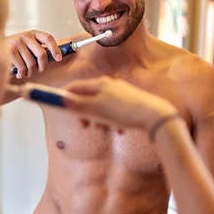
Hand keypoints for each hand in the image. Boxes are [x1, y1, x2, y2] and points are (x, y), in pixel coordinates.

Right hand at [6, 30, 62, 78]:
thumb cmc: (16, 50)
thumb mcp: (29, 45)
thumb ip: (40, 48)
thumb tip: (56, 57)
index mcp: (33, 33)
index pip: (48, 38)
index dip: (55, 49)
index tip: (58, 59)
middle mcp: (26, 36)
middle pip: (42, 54)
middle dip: (42, 66)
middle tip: (39, 70)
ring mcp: (17, 42)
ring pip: (32, 64)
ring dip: (30, 72)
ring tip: (26, 73)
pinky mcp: (10, 50)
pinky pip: (22, 68)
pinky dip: (22, 74)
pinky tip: (20, 74)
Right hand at [63, 76, 177, 131]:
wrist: (154, 116)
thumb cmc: (124, 112)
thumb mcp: (97, 110)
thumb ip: (78, 105)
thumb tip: (61, 99)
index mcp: (99, 84)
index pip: (75, 86)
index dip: (65, 96)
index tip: (59, 107)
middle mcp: (109, 85)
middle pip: (88, 97)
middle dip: (84, 112)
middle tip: (85, 125)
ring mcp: (120, 93)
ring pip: (101, 106)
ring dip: (98, 119)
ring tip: (105, 130)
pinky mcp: (130, 102)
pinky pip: (114, 112)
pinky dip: (112, 121)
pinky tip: (119, 130)